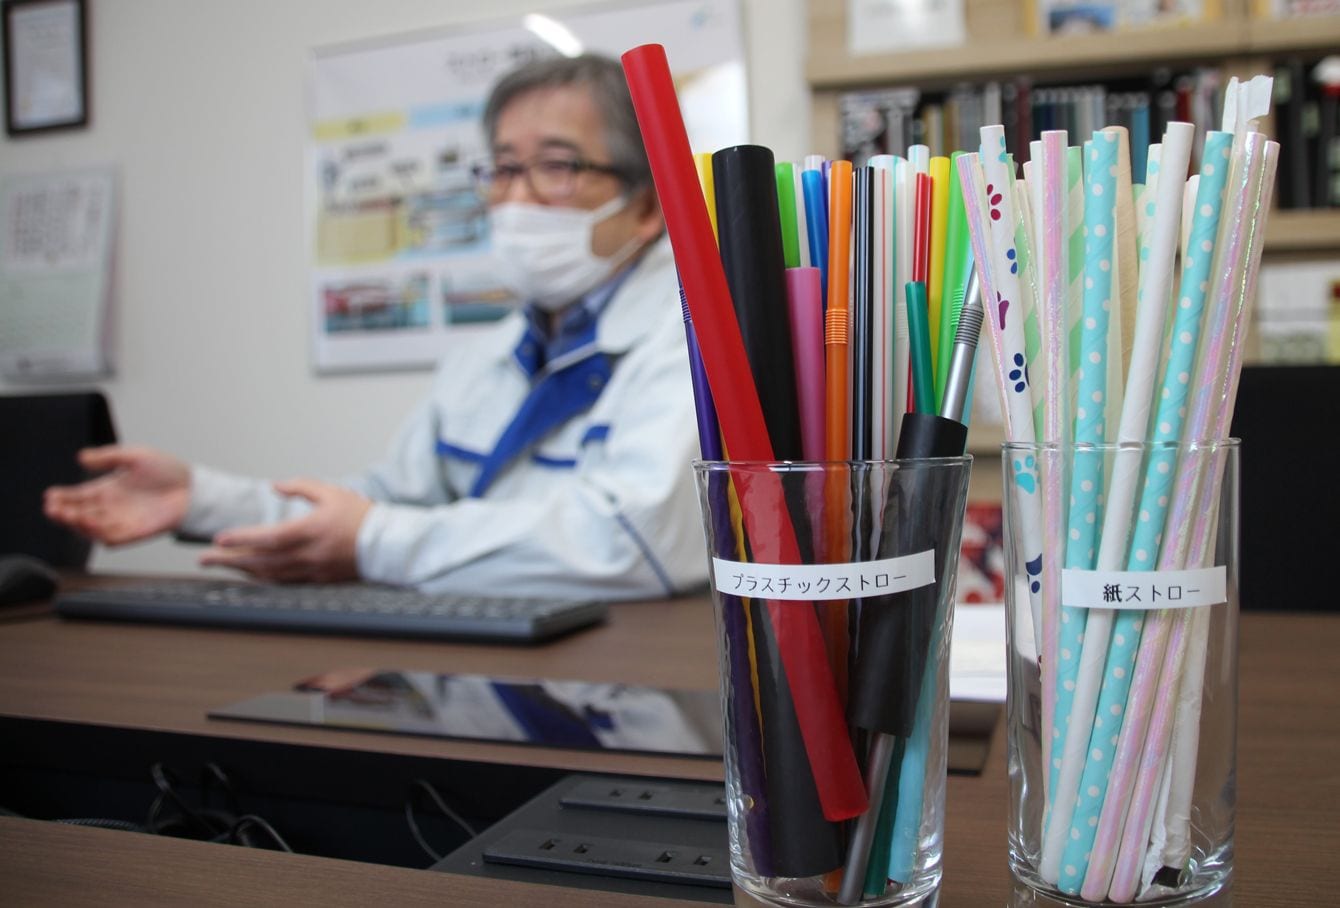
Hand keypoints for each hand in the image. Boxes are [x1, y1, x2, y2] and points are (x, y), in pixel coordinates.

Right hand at [44, 446, 190, 544]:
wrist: (193, 487)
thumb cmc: (167, 470)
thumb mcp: (135, 456)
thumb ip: (108, 457)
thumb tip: (81, 457)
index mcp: (107, 489)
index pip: (78, 496)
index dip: (62, 497)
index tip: (50, 495)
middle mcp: (110, 508)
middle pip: (79, 513)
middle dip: (63, 512)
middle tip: (52, 508)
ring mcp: (121, 522)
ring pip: (91, 528)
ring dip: (77, 523)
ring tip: (67, 514)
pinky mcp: (134, 533)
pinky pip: (111, 537)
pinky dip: (98, 533)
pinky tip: (89, 524)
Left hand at [199, 479, 371, 582]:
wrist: (387, 544)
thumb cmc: (360, 516)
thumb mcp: (331, 492)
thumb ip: (300, 487)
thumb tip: (276, 487)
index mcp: (309, 531)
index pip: (267, 537)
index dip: (241, 538)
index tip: (219, 538)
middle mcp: (307, 554)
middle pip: (260, 561)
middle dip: (229, 561)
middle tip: (205, 559)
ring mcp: (311, 570)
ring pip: (268, 574)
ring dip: (242, 571)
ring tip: (221, 566)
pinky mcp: (317, 579)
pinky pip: (283, 581)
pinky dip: (262, 578)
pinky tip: (251, 574)